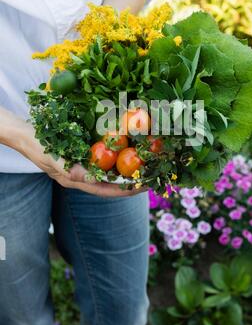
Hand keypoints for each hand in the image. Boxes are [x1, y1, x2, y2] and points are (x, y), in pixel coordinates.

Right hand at [0, 107, 145, 196]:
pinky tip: (127, 147)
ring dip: (126, 168)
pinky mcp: (83, 153)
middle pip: (111, 182)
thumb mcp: (53, 158)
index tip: (144, 187)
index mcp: (77, 180)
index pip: (106, 190)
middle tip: (152, 175)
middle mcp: (83, 175)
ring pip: (109, 170)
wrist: (25, 134)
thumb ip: (70, 169)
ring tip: (145, 163)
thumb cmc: (38, 146)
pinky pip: (103, 156)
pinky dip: (115, 154)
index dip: (125, 190)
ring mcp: (83, 164)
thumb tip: (88, 179)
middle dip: (131, 180)